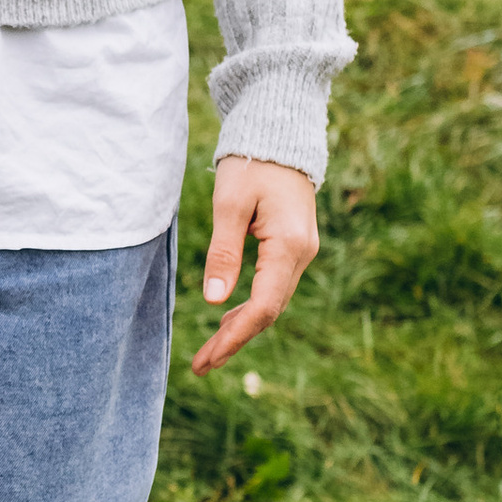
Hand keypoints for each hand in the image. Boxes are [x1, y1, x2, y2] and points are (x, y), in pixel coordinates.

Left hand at [190, 157, 317, 375]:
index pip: (263, 306)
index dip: (235, 336)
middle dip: (234, 340)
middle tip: (200, 366)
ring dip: (242, 327)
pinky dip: (250, 307)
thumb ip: (224, 252)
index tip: (207, 358)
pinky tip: (227, 317)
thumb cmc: (252, 163)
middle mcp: (301, 254)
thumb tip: (215, 300)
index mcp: (288, 246)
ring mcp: (300, 251)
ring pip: (272, 302)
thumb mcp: (230, 205)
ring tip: (209, 351)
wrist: (280, 135)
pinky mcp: (292, 247)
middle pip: (269, 311)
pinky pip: (273, 287)